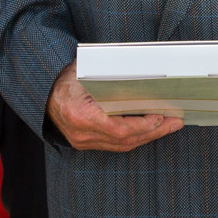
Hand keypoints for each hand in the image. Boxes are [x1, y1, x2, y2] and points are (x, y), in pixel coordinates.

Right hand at [46, 65, 184, 151]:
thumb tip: (142, 74)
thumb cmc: (65, 78)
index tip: (160, 117)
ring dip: (148, 136)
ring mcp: (82, 141)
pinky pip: (115, 145)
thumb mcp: (85, 72)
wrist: (42, 91)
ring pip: (122, 145)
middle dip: (153, 132)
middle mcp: (81, 133)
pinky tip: (149, 130)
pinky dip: (134, 137)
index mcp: (80, 115)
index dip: (142, 126)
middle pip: (124, 140)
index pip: (118, 128)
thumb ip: (109, 77)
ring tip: (168, 126)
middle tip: (175, 123)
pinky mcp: (85, 143)